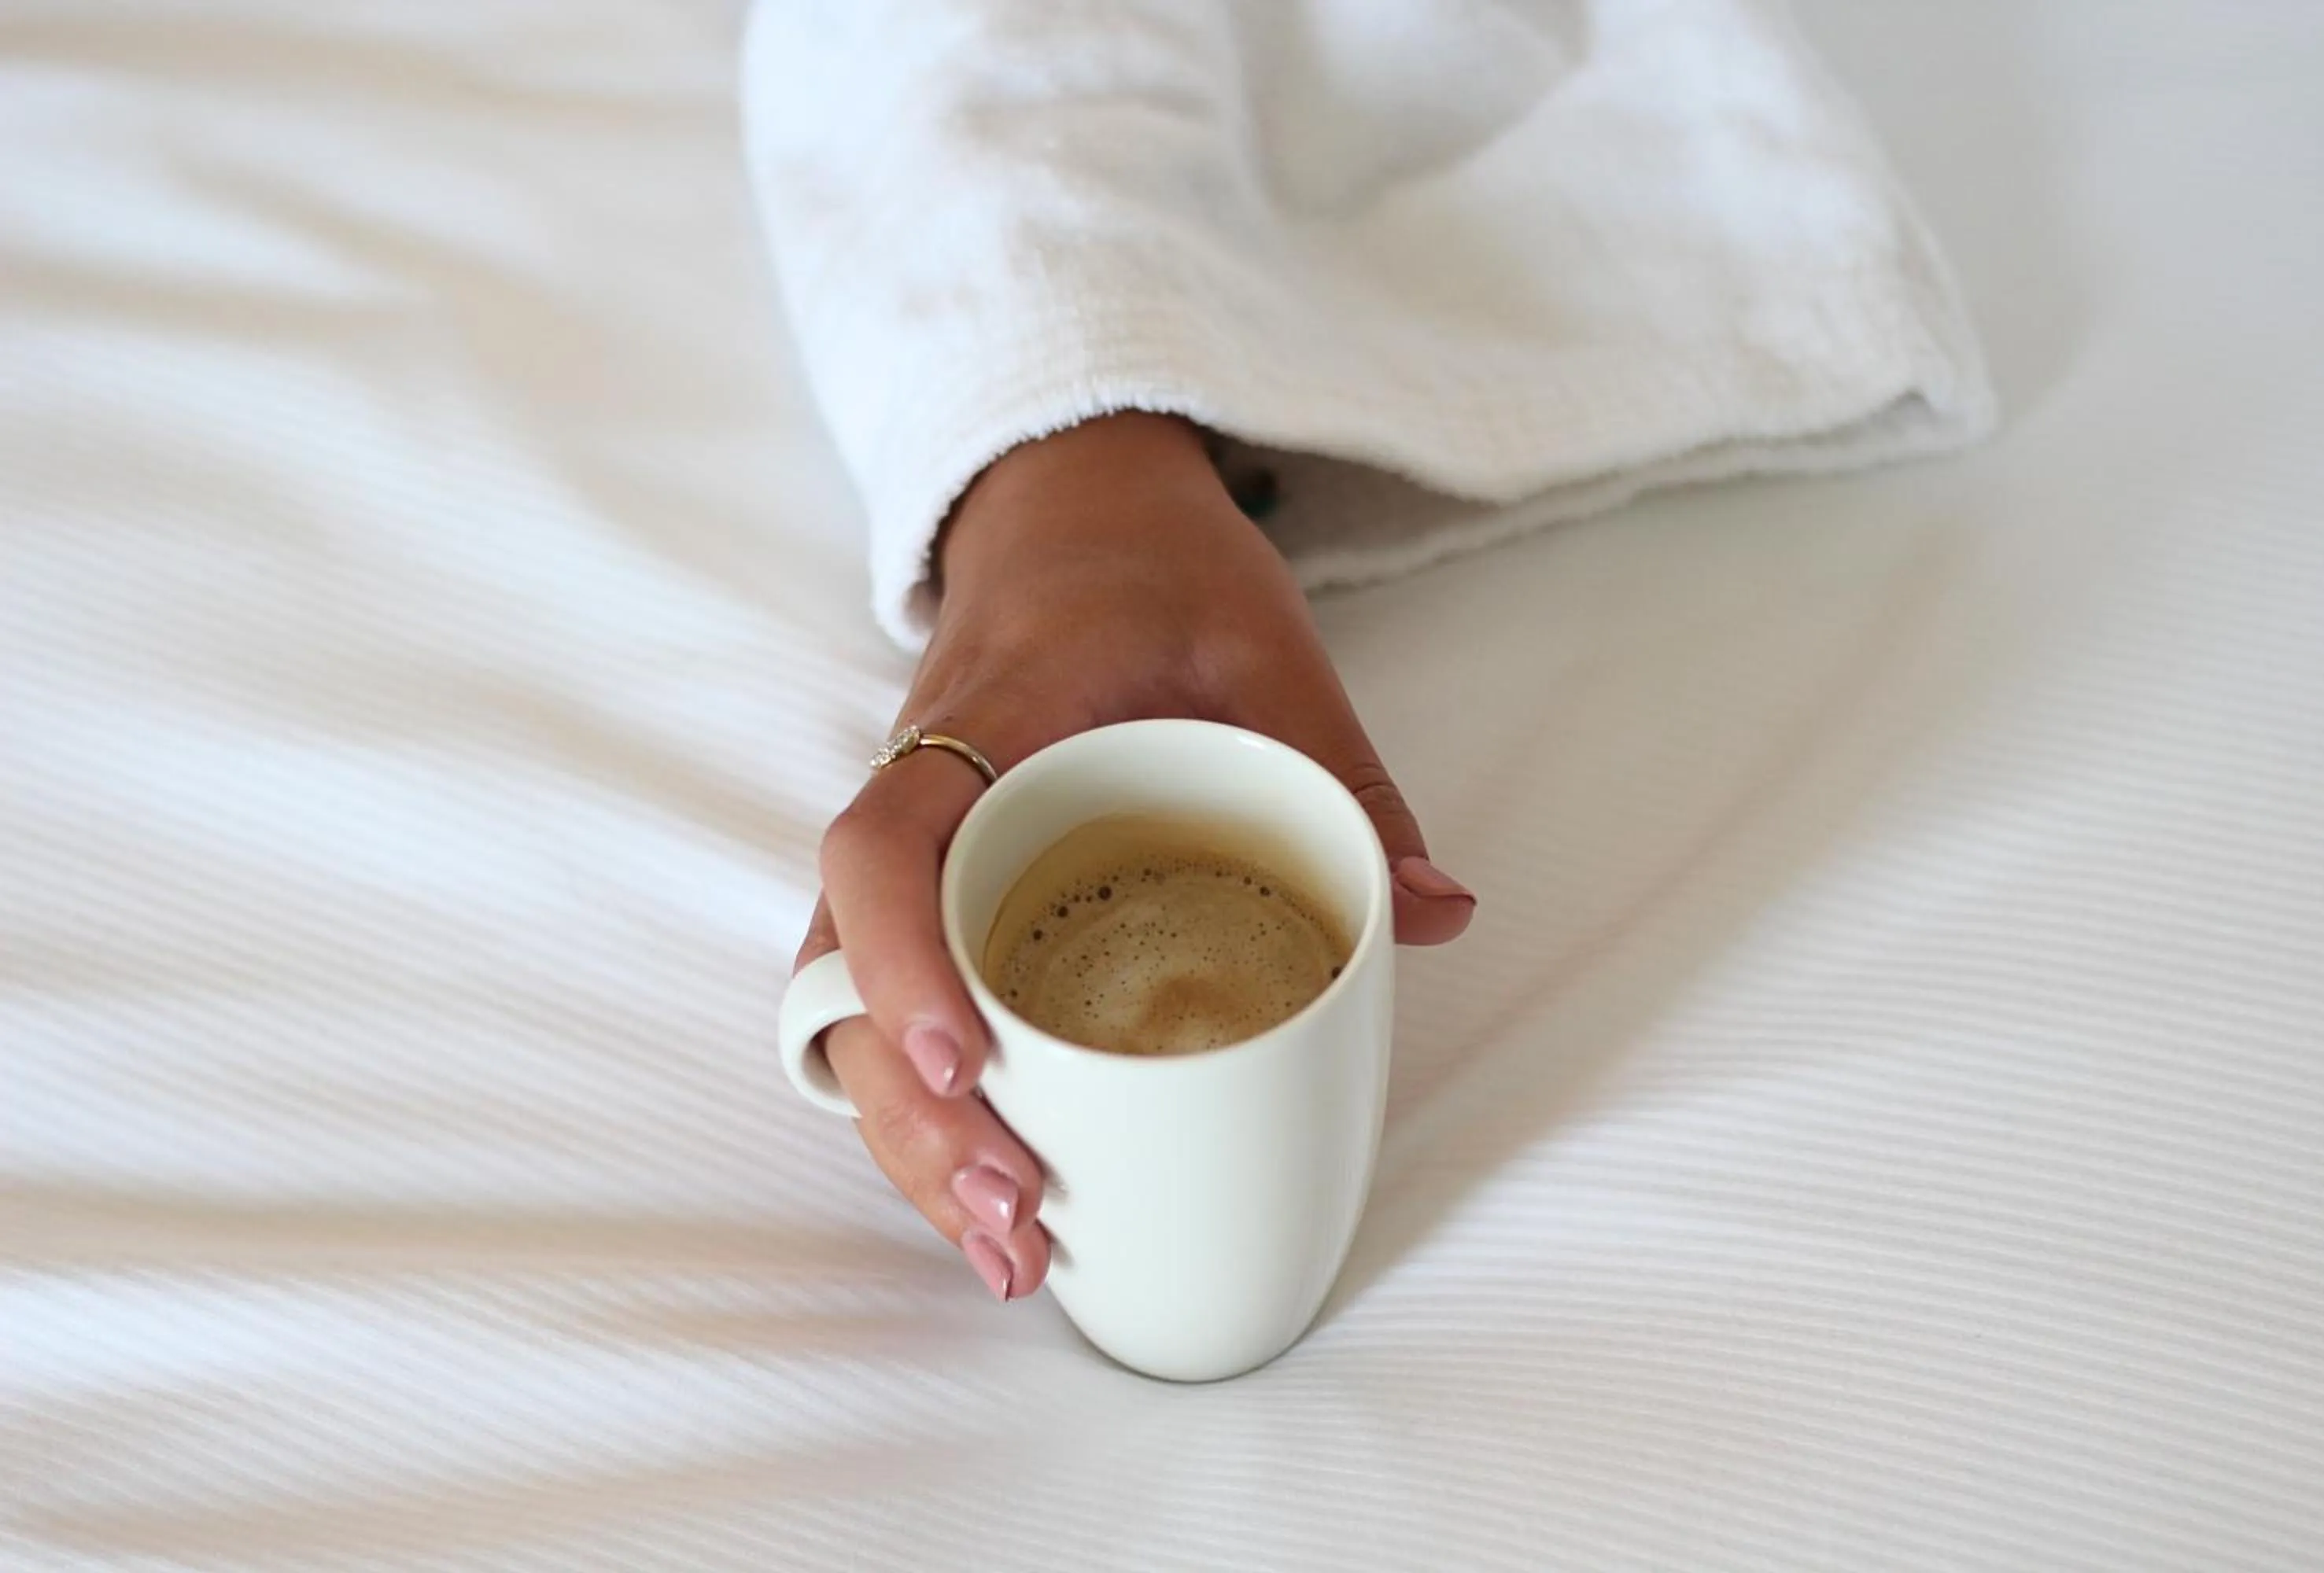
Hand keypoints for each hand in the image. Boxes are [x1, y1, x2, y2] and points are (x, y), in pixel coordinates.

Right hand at [797, 413, 1476, 1300]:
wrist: (1069, 507)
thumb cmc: (1156, 568)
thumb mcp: (1269, 649)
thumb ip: (1346, 779)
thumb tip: (1438, 913)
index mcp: (986, 724)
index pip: (888, 843)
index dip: (905, 959)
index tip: (970, 1066)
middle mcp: (917, 798)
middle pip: (843, 973)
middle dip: (915, 1117)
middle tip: (1017, 1215)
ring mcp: (911, 850)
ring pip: (846, 1013)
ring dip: (911, 1142)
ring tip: (1009, 1251)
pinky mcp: (929, 887)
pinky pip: (882, 1007)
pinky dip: (923, 1111)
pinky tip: (992, 1193)